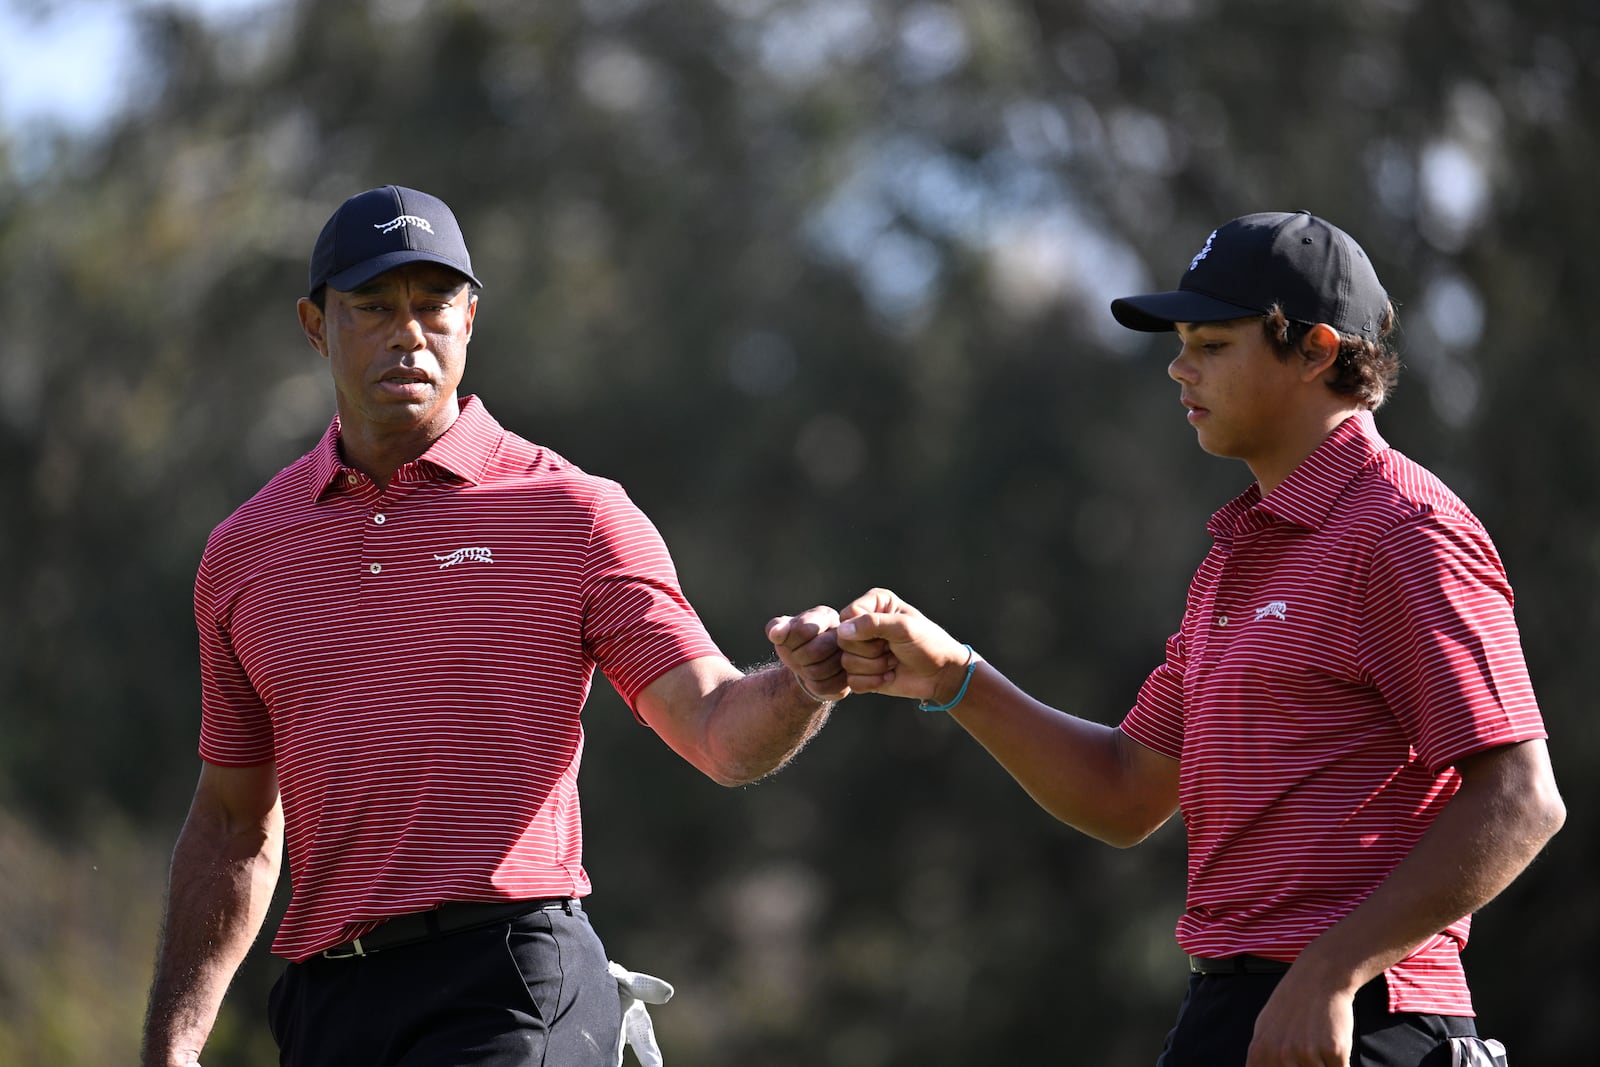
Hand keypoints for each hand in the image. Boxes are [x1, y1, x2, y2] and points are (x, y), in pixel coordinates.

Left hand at [765, 605, 847, 701]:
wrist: (806, 663)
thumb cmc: (794, 642)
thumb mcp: (782, 631)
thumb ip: (776, 627)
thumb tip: (775, 633)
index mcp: (827, 616)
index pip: (803, 629)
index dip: (790, 641)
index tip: (789, 641)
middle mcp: (844, 634)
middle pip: (816, 650)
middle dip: (798, 657)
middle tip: (798, 656)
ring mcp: (850, 657)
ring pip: (821, 671)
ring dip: (806, 672)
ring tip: (807, 665)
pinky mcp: (849, 678)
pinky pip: (827, 687)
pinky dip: (814, 686)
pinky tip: (815, 678)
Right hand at [835, 588, 971, 705]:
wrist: (941, 674)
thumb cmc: (929, 644)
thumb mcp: (904, 628)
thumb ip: (873, 624)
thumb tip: (842, 630)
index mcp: (875, 604)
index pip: (848, 616)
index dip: (864, 631)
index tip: (889, 635)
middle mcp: (864, 624)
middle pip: (843, 640)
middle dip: (871, 651)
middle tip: (892, 650)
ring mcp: (861, 649)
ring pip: (846, 661)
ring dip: (874, 667)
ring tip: (892, 662)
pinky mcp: (861, 671)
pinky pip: (851, 681)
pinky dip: (872, 682)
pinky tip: (888, 675)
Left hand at [1245, 966, 1357, 1066]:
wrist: (1319, 978)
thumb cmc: (1292, 1005)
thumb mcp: (1264, 1029)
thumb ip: (1263, 1057)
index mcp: (1260, 1053)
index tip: (1292, 1060)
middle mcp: (1280, 1056)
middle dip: (1306, 1065)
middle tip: (1307, 1045)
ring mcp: (1306, 1054)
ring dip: (1323, 1063)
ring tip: (1317, 1040)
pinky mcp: (1334, 1051)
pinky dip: (1339, 1060)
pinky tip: (1332, 1039)